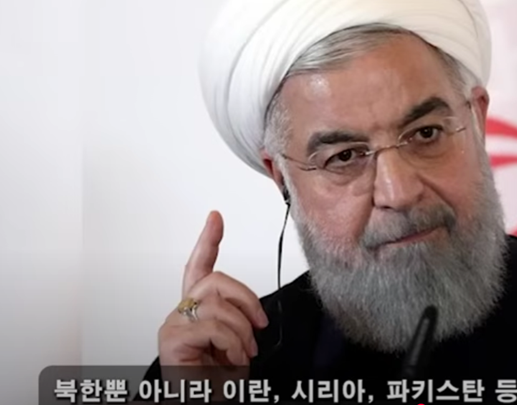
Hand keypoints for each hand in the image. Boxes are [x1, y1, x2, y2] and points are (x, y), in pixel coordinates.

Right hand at [157, 211, 268, 369]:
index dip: (207, 241)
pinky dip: (231, 343)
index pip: (199, 268)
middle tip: (257, 329)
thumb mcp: (238, 345)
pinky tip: (231, 360)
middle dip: (247, 300)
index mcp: (197, 312)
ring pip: (218, 304)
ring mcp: (172, 326)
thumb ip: (239, 320)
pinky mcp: (171, 340)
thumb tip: (256, 313)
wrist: (204, 404)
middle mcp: (180, 315)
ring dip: (241, 332)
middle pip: (216, 281)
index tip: (215, 218)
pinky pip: (213, 325)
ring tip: (241, 355)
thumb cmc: (219, 383)